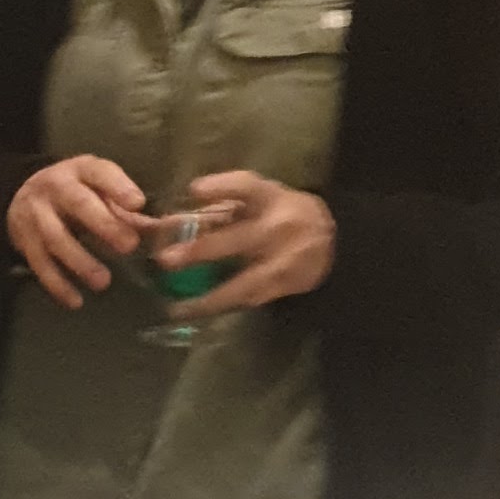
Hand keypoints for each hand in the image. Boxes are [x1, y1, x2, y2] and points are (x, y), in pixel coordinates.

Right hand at [6, 155, 146, 307]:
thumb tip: (165, 231)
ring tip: (103, 282)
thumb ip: (128, 210)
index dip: (118, 187)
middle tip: (129, 246)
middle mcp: (57, 188)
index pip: (100, 173)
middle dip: (104, 225)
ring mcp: (37, 214)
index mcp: (81, 170)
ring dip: (80, 261)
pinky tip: (75, 301)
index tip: (138, 203)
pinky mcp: (24, 240)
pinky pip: (40, 264)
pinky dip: (57, 284)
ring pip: (57, 238)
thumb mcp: (99, 189)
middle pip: (79, 205)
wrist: (21, 193)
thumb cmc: (75, 191)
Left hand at [152, 170, 334, 312]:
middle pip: (238, 240)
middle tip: (166, 260)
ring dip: (208, 298)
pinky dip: (220, 307)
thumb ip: (217, 208)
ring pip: (243, 283)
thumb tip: (167, 224)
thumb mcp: (257, 200)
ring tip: (176, 308)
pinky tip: (195, 312)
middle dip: (201, 251)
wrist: (333, 239)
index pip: (246, 186)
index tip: (194, 189)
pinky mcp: (284, 286)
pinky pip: (248, 299)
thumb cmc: (281, 213)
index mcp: (270, 197)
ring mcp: (284, 260)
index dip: (221, 187)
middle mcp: (278, 227)